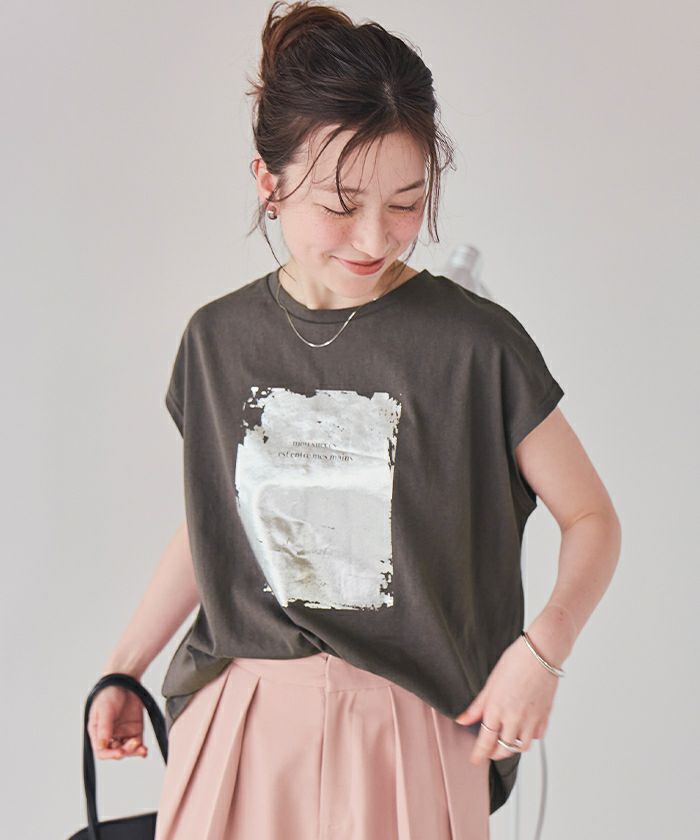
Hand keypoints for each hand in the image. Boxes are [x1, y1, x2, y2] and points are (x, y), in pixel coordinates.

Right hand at [87, 684, 148, 760]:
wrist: (124, 680)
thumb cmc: (108, 694)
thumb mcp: (105, 710)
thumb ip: (104, 728)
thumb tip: (101, 746)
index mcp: (98, 732)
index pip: (102, 751)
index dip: (110, 754)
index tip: (119, 752)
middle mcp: (110, 735)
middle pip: (116, 751)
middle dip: (125, 751)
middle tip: (133, 744)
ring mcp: (123, 733)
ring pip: (127, 749)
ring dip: (134, 751)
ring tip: (141, 747)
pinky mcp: (135, 729)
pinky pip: (138, 743)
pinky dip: (140, 749)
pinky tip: (144, 751)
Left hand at [455, 634, 559, 764]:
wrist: (541, 655)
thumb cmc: (515, 662)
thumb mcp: (490, 683)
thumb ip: (476, 706)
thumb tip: (462, 720)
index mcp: (497, 710)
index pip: (486, 741)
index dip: (479, 754)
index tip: (475, 759)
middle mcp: (514, 719)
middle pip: (503, 748)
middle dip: (494, 753)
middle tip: (489, 751)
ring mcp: (531, 720)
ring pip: (521, 747)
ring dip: (511, 748)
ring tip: (505, 742)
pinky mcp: (544, 717)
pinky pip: (536, 736)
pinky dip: (529, 738)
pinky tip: (524, 730)